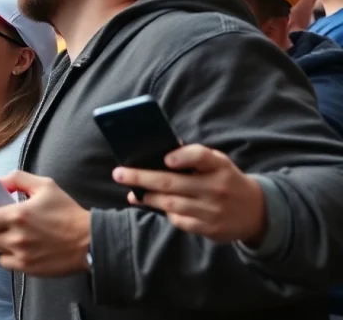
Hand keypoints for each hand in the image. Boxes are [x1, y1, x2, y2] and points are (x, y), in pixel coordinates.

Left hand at [0, 171, 90, 276]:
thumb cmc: (67, 212)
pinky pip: (4, 263)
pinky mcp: (27, 269)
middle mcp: (16, 236)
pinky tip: (16, 247)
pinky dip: (6, 256)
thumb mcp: (45, 186)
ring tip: (5, 234)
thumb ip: (17, 179)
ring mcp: (21, 255)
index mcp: (17, 214)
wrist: (90, 241)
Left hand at [113, 144, 266, 243]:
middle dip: (140, 177)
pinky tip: (156, 206)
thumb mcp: (218, 163)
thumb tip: (162, 147)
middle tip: (118, 173)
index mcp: (219, 166)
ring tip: (133, 193)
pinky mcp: (209, 228)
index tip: (165, 158)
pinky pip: (178, 220)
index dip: (182, 156)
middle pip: (171, 182)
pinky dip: (165, 212)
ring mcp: (212, 210)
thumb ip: (194, 156)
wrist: (256, 212)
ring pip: (169, 203)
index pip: (201, 156)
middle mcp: (216, 188)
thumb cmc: (226, 180)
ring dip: (147, 197)